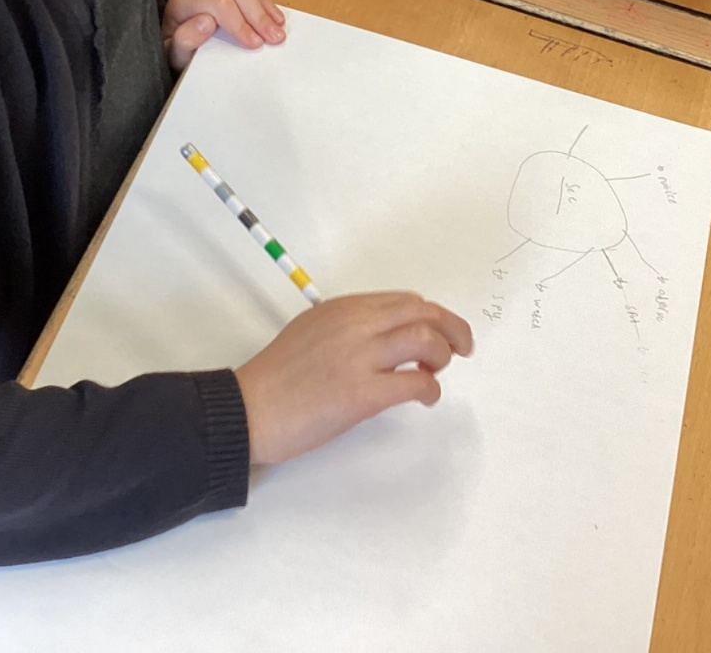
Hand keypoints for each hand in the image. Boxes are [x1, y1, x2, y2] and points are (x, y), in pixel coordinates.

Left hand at [163, 0, 285, 69]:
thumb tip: (206, 22)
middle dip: (258, 14)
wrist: (176, 33)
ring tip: (276, 22)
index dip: (240, 23)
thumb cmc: (181, 46)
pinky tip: (264, 1)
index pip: (218, 3)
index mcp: (181, 1)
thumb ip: (185, 42)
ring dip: (263, 0)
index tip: (256, 43)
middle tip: (275, 36)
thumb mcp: (177, 54)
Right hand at [236, 292, 473, 464]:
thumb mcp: (312, 332)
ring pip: (427, 342)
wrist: (250, 408)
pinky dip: (429, 390)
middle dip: (452, 329)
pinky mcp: (363, 394)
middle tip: (461, 349)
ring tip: (435, 373)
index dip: (431, 315)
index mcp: (342, 308)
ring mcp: (361, 357)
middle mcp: (355, 324)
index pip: (403, 301)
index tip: (441, 330)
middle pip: (423, 313)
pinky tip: (423, 397)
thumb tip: (385, 339)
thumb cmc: (276, 377)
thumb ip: (348, 328)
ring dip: (442, 357)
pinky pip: (416, 383)